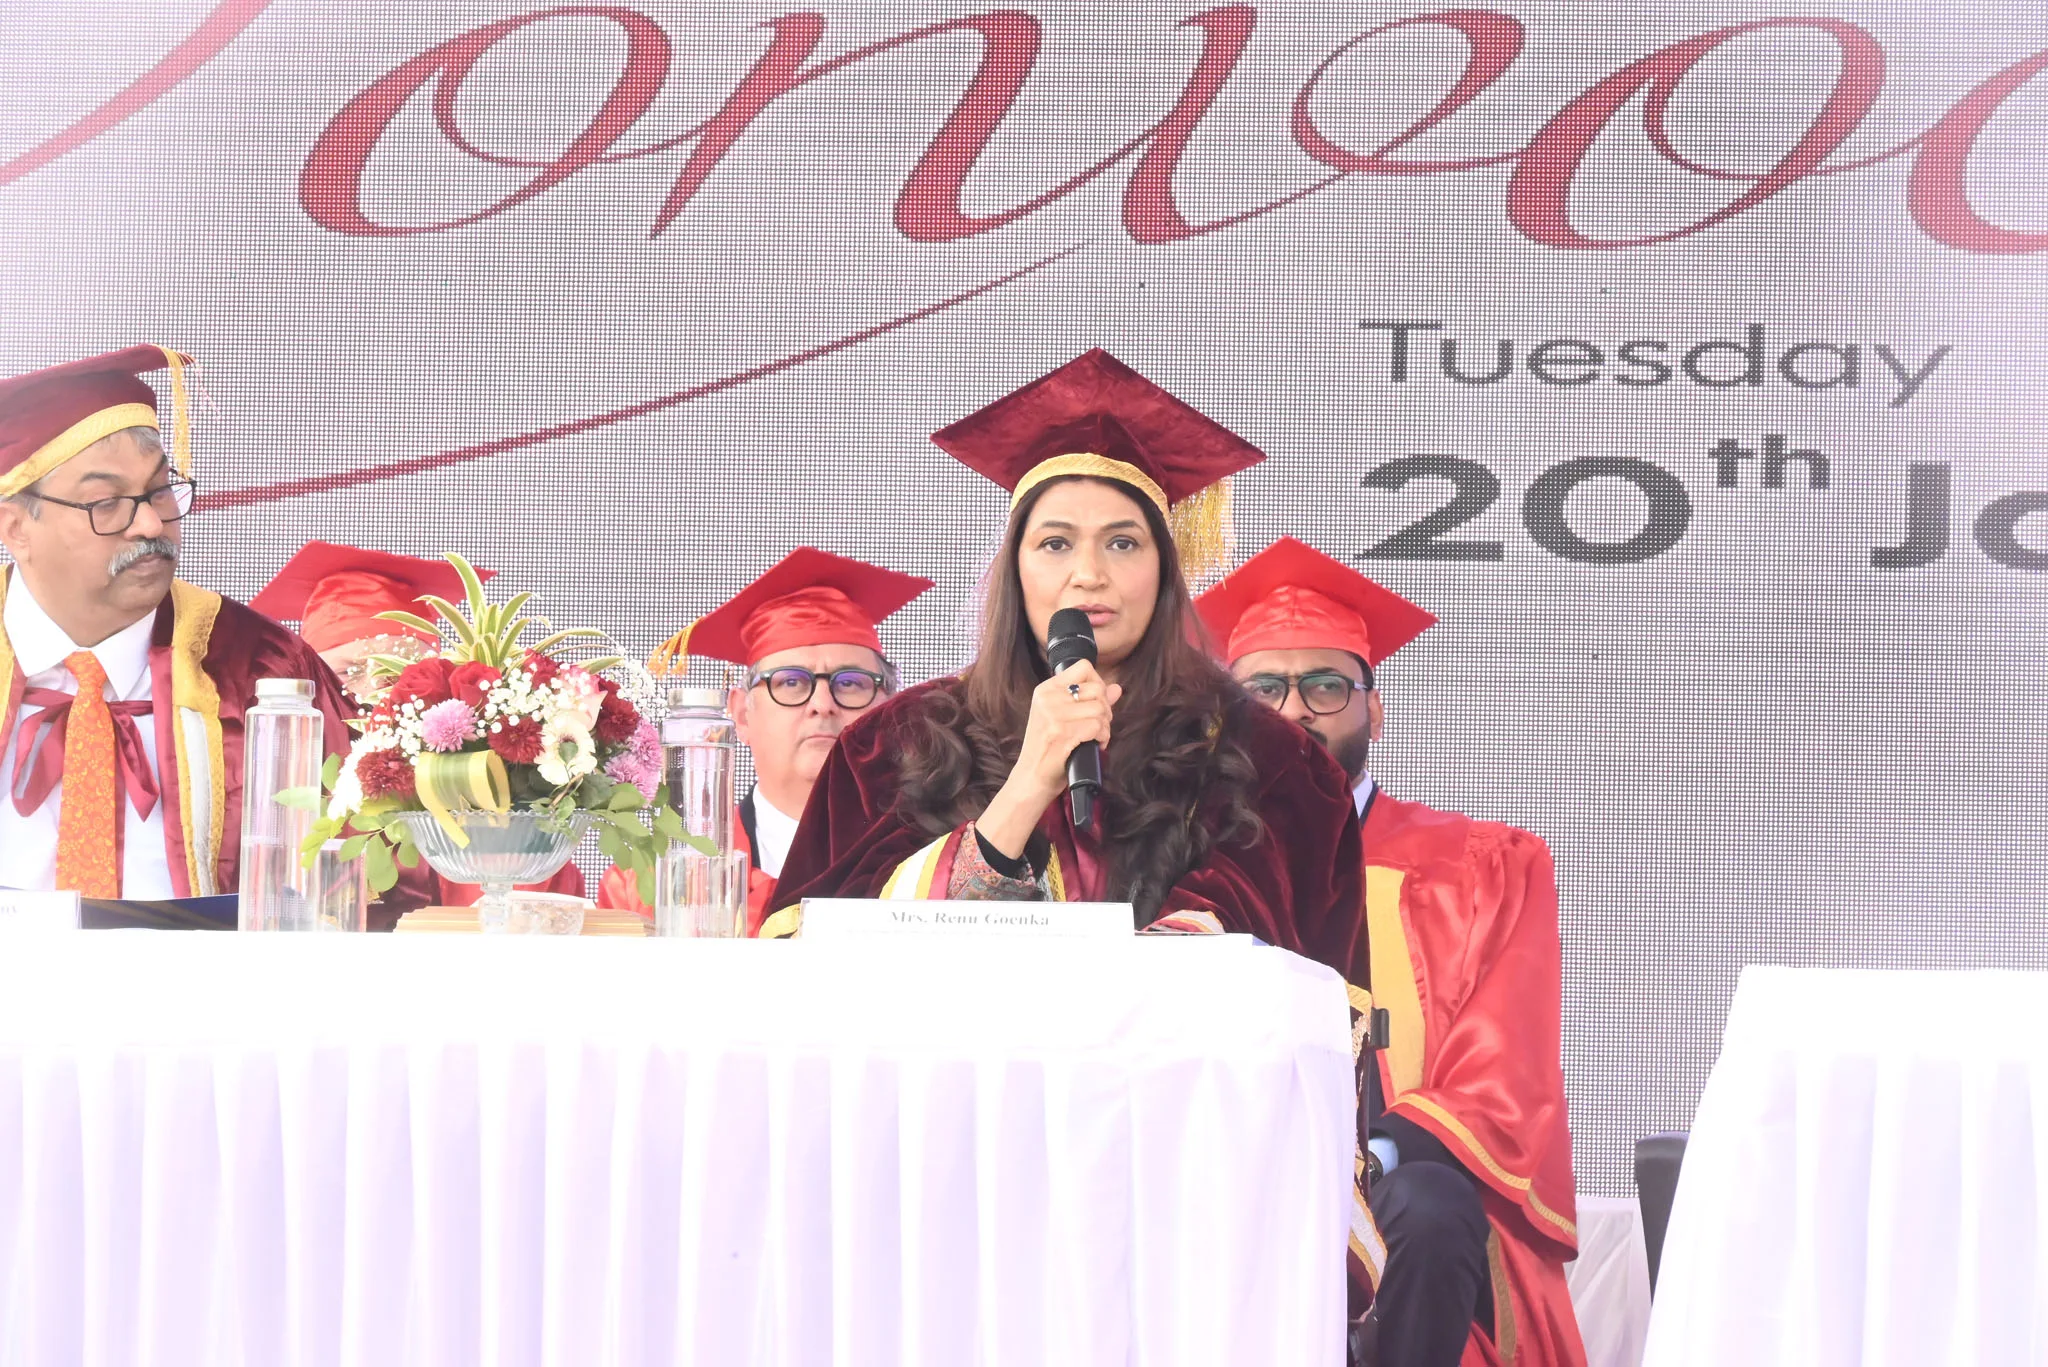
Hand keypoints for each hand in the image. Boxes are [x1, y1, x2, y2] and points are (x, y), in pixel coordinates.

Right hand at [977, 663, 1122, 858]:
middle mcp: (1048, 699)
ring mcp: (1054, 716)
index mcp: (1045, 690)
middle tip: (1098, 726)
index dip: (1098, 683)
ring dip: (1104, 727)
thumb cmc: (1049, 749)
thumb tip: (1116, 688)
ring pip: (1100, 709)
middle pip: (1097, 690)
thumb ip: (1090, 700)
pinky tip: (1094, 745)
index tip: (1096, 702)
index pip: (1083, 667)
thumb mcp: (1063, 718)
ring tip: (1095, 738)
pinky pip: (1098, 726)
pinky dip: (1103, 738)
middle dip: (1105, 709)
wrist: (1031, 778)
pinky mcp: (1062, 733)